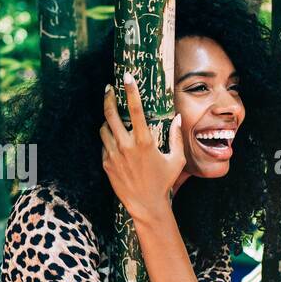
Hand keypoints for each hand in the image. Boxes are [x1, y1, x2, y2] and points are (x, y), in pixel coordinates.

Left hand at [100, 74, 184, 223]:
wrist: (145, 205)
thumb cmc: (163, 182)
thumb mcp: (176, 159)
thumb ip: (175, 137)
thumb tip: (177, 118)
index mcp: (144, 141)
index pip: (135, 109)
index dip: (130, 90)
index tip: (127, 76)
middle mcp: (126, 145)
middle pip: (111, 114)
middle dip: (108, 98)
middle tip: (109, 88)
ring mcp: (113, 155)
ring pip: (103, 128)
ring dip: (107, 120)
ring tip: (112, 117)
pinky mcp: (106, 164)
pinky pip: (103, 144)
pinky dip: (108, 139)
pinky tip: (115, 140)